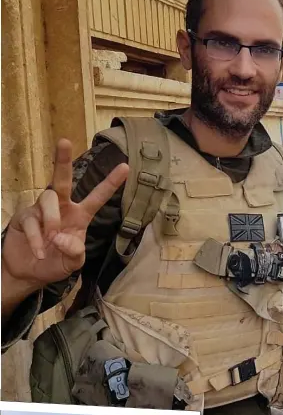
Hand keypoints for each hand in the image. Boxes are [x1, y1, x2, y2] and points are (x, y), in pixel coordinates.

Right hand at [1, 139, 128, 288]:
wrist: (29, 272)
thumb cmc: (56, 263)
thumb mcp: (73, 262)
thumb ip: (75, 251)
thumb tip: (61, 237)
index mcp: (80, 216)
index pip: (97, 197)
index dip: (111, 183)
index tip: (126, 166)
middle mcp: (62, 208)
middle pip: (62, 180)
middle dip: (63, 160)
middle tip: (64, 141)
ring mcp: (41, 210)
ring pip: (48, 199)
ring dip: (52, 219)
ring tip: (53, 239)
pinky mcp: (24, 217)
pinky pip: (31, 221)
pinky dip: (36, 238)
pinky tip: (40, 251)